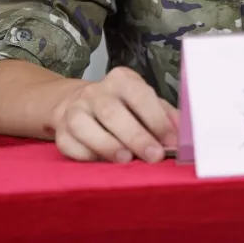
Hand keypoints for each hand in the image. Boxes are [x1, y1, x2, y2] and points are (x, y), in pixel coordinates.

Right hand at [54, 66, 178, 163]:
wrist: (78, 104)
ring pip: (84, 126)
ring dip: (107, 145)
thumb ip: (165, 117)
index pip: (139, 95)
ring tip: (125, 160)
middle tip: (154, 156)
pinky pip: (69, 144)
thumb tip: (183, 136)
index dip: (156, 119)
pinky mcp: (60, 130)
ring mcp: (74, 110)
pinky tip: (101, 162)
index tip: (171, 142)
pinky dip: (86, 155)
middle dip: (135, 136)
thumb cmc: (123, 108)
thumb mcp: (146, 104)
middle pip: (112, 112)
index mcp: (121, 80)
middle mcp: (95, 91)